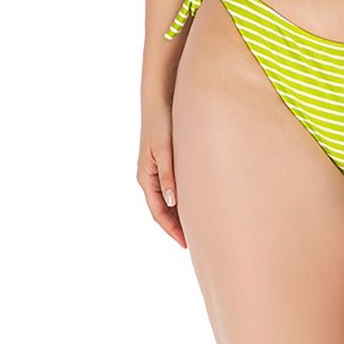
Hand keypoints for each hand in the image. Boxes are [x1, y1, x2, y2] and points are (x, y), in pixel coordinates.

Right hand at [137, 102, 186, 248]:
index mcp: (146, 177)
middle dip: (175, 226)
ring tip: (197, 227)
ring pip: (166, 200)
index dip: (171, 229)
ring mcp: (155, 171)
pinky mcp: (164, 163)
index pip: (157, 212)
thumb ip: (168, 174)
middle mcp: (148, 177)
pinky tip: (195, 202)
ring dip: (178, 214)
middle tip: (195, 241)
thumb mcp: (165, 149)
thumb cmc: (161, 123)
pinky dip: (180, 199)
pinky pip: (170, 188)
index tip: (186, 243)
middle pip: (161, 209)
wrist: (159, 100)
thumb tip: (171, 201)